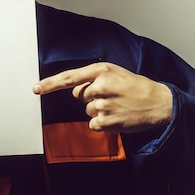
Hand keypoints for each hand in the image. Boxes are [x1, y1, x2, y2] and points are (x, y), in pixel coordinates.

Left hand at [33, 62, 172, 132]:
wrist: (158, 102)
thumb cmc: (135, 87)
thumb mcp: (114, 73)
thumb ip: (92, 78)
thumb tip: (74, 88)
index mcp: (100, 70)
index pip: (68, 77)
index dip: (49, 84)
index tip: (35, 88)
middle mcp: (99, 86)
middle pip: (78, 95)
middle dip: (90, 97)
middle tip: (111, 96)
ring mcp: (102, 104)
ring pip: (86, 110)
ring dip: (98, 110)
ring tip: (117, 105)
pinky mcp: (106, 121)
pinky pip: (92, 123)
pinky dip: (102, 123)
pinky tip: (116, 116)